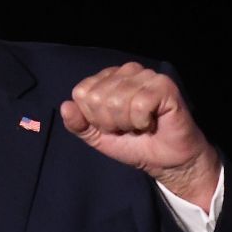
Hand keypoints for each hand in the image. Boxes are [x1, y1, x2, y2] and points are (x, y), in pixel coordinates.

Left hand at [59, 62, 220, 207]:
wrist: (165, 161)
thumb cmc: (133, 144)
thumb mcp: (97, 137)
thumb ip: (78, 124)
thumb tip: (65, 106)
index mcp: (109, 78)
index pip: (82, 93)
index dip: (93, 117)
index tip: (111, 126)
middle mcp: (127, 71)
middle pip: (97, 97)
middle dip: (110, 122)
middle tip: (127, 127)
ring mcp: (147, 76)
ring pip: (117, 100)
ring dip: (127, 123)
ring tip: (140, 125)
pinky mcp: (164, 85)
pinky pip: (139, 104)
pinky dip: (141, 121)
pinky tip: (151, 123)